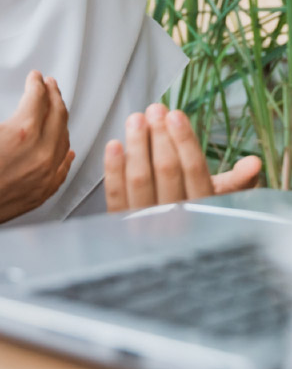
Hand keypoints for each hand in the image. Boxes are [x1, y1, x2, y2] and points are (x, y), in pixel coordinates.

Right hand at [0, 41, 73, 241]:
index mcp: (20, 133)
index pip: (39, 97)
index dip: (37, 83)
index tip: (34, 76)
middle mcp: (37, 155)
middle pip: (58, 115)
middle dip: (54, 96)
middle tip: (50, 85)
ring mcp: (42, 176)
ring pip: (63, 140)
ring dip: (61, 120)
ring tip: (54, 109)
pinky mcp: (41, 193)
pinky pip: (62, 169)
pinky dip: (64, 154)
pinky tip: (64, 148)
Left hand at [104, 103, 260, 211]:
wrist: (165, 257)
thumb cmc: (194, 215)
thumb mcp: (217, 202)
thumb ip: (236, 183)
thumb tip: (255, 163)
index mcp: (202, 208)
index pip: (194, 170)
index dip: (184, 140)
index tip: (175, 115)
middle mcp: (175, 218)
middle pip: (166, 170)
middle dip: (160, 136)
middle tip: (154, 110)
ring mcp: (146, 223)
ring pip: (140, 179)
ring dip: (137, 145)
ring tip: (135, 119)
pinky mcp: (120, 225)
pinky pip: (117, 194)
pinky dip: (113, 169)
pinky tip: (114, 145)